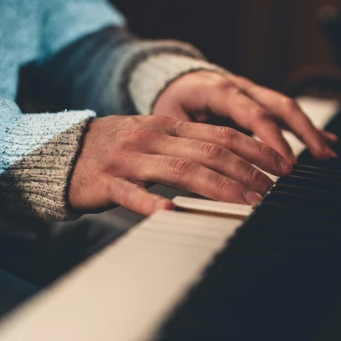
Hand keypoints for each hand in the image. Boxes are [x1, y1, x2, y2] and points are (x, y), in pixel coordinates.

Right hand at [68, 115, 292, 215]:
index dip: (255, 149)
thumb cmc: (114, 151)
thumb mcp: (153, 140)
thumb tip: (234, 162)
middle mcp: (151, 138)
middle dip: (247, 170)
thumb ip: (188, 147)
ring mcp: (128, 160)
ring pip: (180, 171)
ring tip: (246, 202)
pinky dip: (153, 203)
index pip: (220, 134)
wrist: (58, 153)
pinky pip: (132, 194)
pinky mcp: (104, 182)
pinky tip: (173, 213)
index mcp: (166, 127)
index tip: (282, 165)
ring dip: (219, 187)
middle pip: (208, 151)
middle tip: (272, 190)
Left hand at [152, 71, 336, 162]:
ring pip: (287, 109)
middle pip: (279, 106)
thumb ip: (189, 143)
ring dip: (309, 130)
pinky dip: (305, 128)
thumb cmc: (170, 103)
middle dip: (303, 131)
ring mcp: (252, 93)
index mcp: (218, 89)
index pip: (252, 113)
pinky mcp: (259, 102)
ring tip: (328, 153)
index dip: (272, 138)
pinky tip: (326, 143)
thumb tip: (204, 175)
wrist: (173, 80)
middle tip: (319, 156)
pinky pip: (286, 114)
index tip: (286, 162)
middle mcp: (240, 87)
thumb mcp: (170, 122)